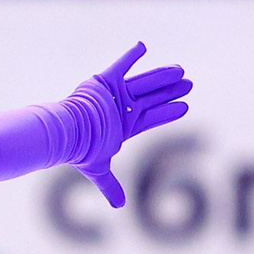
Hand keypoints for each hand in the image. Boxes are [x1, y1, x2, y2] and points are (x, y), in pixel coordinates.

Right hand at [72, 42, 191, 207]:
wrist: (65, 132)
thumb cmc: (80, 149)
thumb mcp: (98, 168)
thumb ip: (109, 184)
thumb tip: (119, 206)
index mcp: (125, 125)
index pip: (153, 117)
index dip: (169, 112)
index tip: (185, 106)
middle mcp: (123, 108)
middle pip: (152, 97)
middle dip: (170, 91)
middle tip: (188, 83)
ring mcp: (115, 94)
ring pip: (144, 82)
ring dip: (161, 77)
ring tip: (180, 71)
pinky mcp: (104, 81)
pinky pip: (120, 65)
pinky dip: (131, 56)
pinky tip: (143, 46)